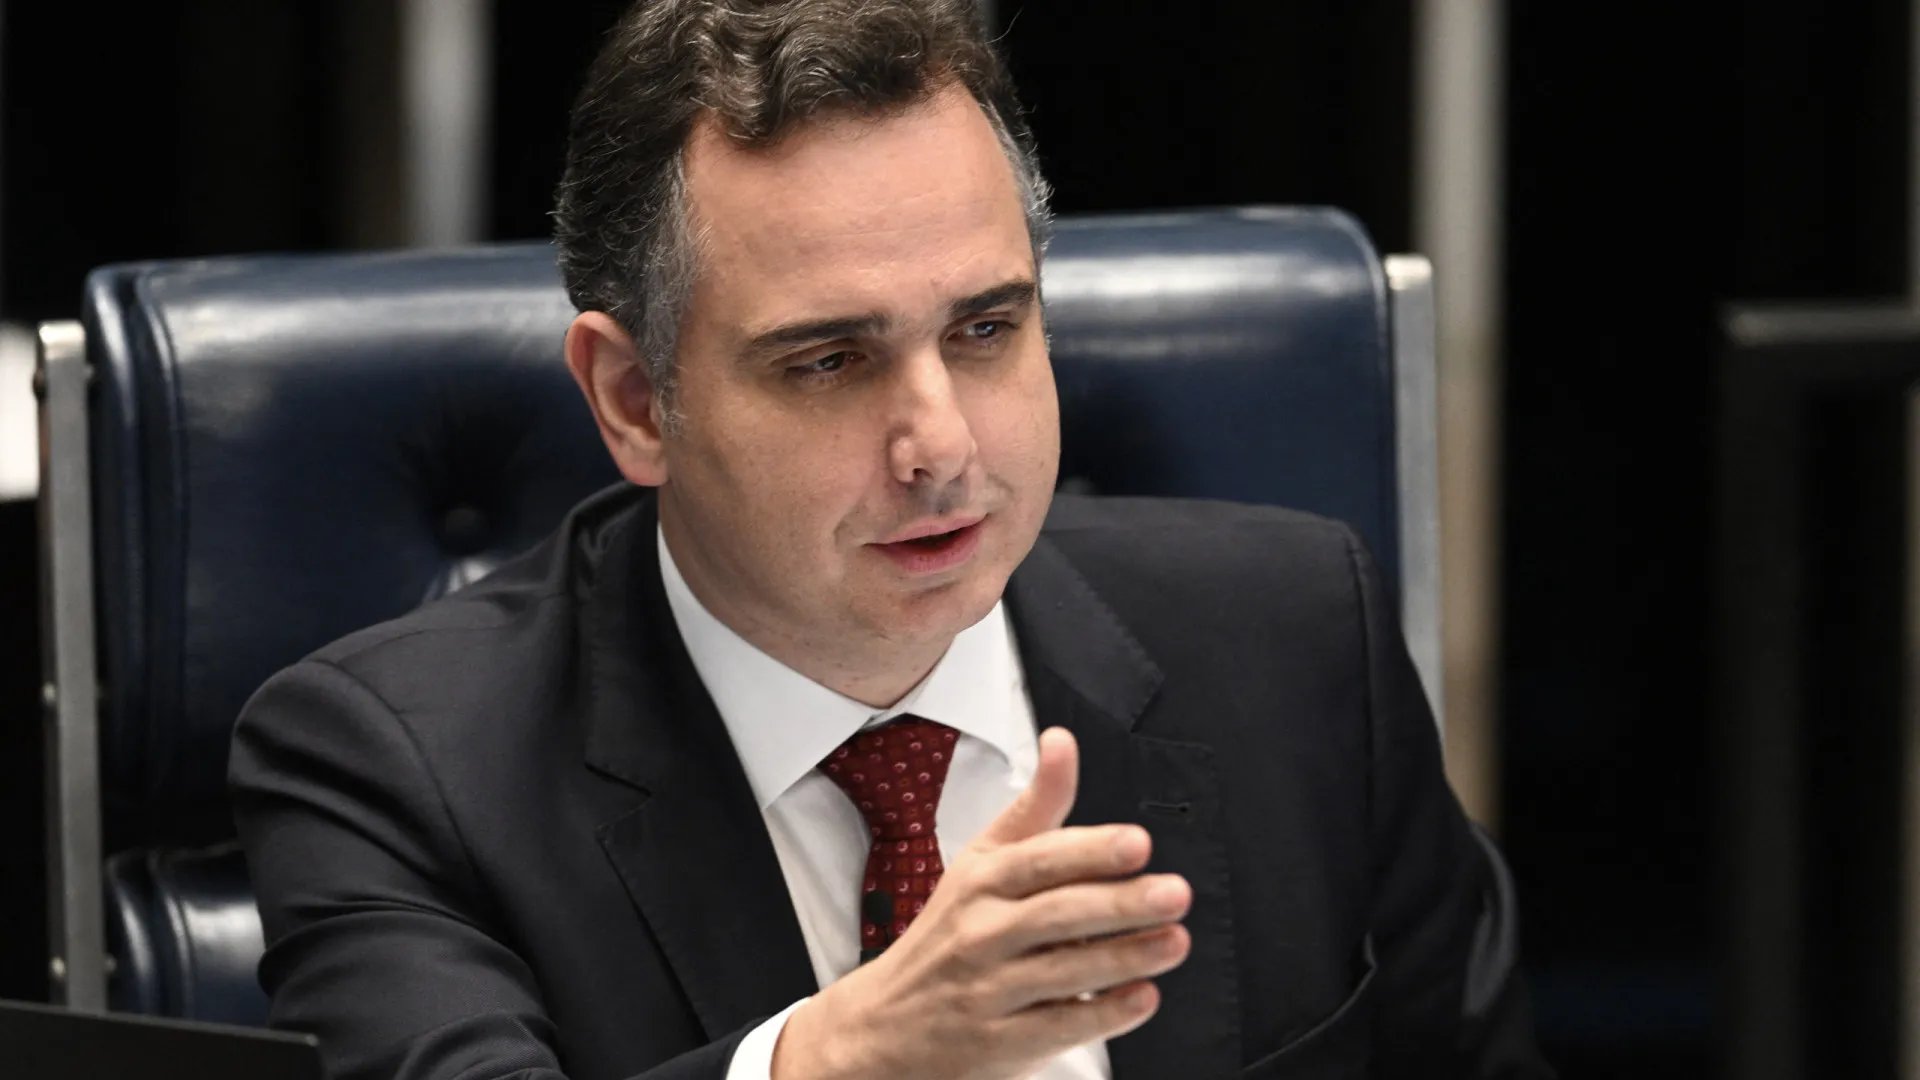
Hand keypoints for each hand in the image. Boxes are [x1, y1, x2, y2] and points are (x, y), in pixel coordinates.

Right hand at [771, 727, 1192, 1079]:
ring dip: (1125, 957)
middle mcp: (981, 932)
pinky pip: (1058, 1026)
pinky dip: (1103, 1013)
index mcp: (980, 881)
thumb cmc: (947, 934)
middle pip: (1056, 913)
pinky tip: (1141, 997)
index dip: (1090, 850)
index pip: (1038, 860)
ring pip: (1063, 970)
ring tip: (1174, 942)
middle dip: (1121, 903)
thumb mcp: (980, 862)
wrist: (884, 1024)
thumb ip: (1035, 808)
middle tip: (1174, 893)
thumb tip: (1062, 742)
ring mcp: (988, 990)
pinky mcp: (1000, 1043)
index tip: (1137, 843)